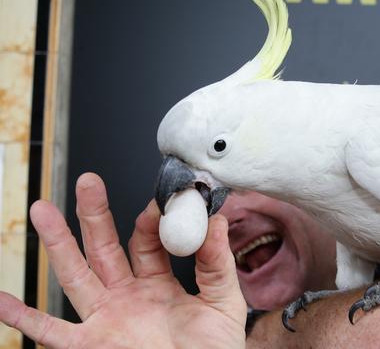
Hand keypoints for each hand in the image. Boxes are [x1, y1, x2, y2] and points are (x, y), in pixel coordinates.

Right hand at [0, 173, 246, 347]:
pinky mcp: (92, 346)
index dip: (149, 220)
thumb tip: (217, 220)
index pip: (146, 243)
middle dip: (94, 215)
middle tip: (88, 182)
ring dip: (58, 244)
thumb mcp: (222, 302)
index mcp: (158, 285)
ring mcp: (106, 320)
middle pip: (105, 248)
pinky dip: (23, 319)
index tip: (159, 201)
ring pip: (76, 276)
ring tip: (42, 209)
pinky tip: (2, 300)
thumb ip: (217, 263)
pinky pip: (52, 333)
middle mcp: (127, 297)